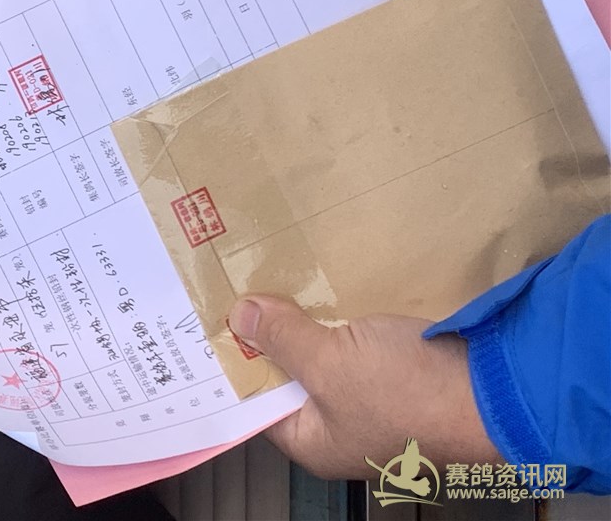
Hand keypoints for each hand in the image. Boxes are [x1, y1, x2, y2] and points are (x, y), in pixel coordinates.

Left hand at [229, 296, 500, 478]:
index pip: (258, 401)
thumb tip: (240, 317)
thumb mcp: (331, 365)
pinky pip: (357, 339)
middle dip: (271, 332)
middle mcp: (339, 423)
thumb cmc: (410, 394)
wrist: (499, 389)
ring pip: (324, 351)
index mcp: (314, 440)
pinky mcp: (398, 367)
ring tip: (276, 276)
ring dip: (307, 318)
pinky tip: (324, 282)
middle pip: (290, 373)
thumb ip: (283, 340)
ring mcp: (371, 396)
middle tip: (242, 286)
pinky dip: (341, 314)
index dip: (238, 359)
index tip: (216, 319)